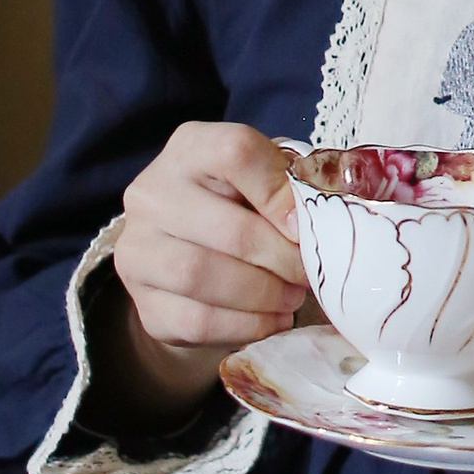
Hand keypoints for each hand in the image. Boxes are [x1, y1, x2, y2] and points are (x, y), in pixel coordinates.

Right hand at [108, 122, 307, 420]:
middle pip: (226, 229)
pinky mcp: (143, 303)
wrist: (187, 254)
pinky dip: (245, 325)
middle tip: (310, 275)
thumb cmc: (243, 207)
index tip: (306, 226)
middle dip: (282, 259)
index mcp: (191, 148)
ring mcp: (137, 249)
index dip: (279, 191)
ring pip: (203, 276)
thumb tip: (336, 209)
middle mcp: (152, 193)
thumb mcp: (267, 180)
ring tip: (292, 297)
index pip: (235, 153)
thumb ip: (296, 185)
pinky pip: (196, 321)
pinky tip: (271, 320)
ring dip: (263, 294)